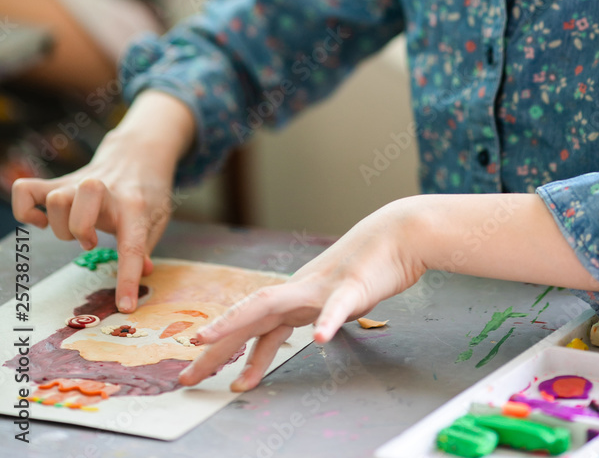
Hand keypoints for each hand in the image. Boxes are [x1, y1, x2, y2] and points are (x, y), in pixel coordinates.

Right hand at [11, 90, 195, 311]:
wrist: (138, 152)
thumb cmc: (147, 191)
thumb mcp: (158, 217)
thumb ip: (146, 247)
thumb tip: (143, 274)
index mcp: (135, 207)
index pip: (133, 244)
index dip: (128, 278)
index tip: (125, 307)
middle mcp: (107, 192)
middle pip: (84, 195)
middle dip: (80, 226)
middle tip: (89, 242)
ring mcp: (80, 185)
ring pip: (57, 196)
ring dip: (61, 224)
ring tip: (76, 232)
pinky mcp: (61, 183)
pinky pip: (26, 189)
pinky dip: (26, 209)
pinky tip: (43, 220)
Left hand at [178, 200, 425, 391]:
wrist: (399, 234)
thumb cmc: (369, 266)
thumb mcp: (335, 298)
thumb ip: (318, 312)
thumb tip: (309, 331)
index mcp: (296, 295)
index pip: (251, 322)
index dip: (223, 340)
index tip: (195, 360)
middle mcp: (300, 290)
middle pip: (249, 318)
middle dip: (216, 347)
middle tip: (186, 376)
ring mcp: (323, 288)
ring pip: (273, 307)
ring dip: (239, 326)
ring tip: (212, 344)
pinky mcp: (354, 287)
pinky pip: (338, 308)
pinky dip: (328, 323)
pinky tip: (320, 339)